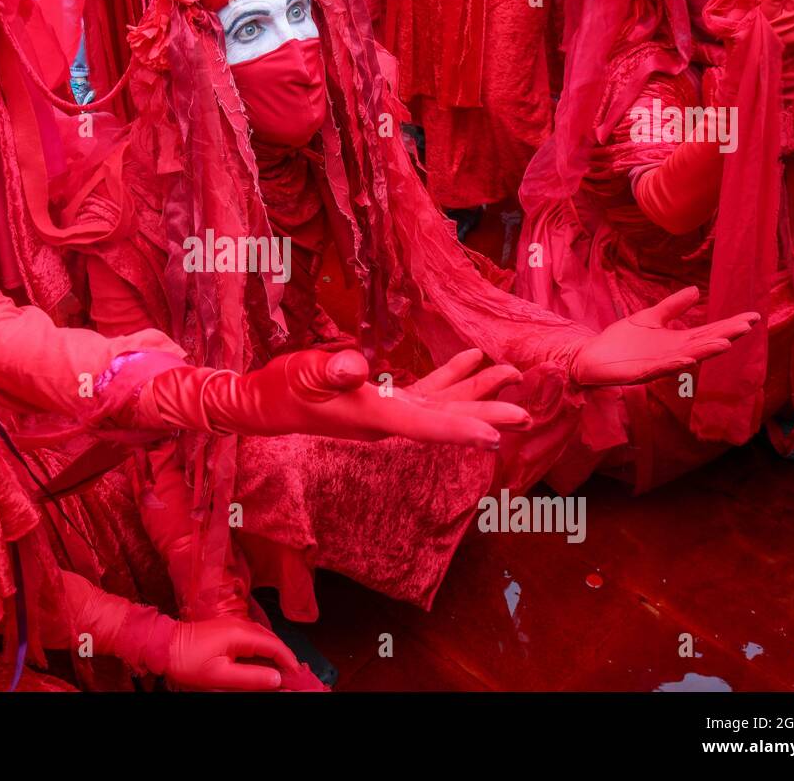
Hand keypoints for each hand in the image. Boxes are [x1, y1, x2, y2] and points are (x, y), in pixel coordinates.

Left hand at [163, 616, 301, 690]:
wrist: (165, 645)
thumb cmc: (189, 661)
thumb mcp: (221, 675)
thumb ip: (252, 677)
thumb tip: (277, 678)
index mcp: (242, 634)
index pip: (276, 646)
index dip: (290, 661)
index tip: (298, 677)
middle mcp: (241, 624)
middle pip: (272, 640)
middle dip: (285, 657)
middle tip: (293, 676)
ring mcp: (234, 624)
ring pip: (263, 637)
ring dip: (274, 653)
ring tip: (281, 671)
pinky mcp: (227, 628)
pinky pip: (253, 637)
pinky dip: (262, 649)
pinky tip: (262, 661)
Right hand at [208, 347, 531, 448]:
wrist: (266, 403)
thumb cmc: (282, 388)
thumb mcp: (302, 373)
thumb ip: (328, 371)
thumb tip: (353, 366)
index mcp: (374, 416)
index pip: (425, 426)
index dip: (461, 429)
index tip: (497, 435)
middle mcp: (389, 420)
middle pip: (445, 420)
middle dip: (485, 413)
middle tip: (526, 413)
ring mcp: (389, 412)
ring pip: (443, 405)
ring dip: (478, 391)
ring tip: (513, 374)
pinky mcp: (384, 401)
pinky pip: (427, 392)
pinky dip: (452, 377)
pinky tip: (472, 360)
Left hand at [571, 286, 759, 385]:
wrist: (591, 356)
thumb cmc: (620, 341)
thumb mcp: (649, 318)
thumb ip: (672, 307)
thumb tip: (696, 290)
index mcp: (676, 341)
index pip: (708, 331)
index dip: (729, 325)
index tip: (752, 316)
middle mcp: (673, 354)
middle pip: (704, 344)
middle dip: (725, 335)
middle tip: (747, 326)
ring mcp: (658, 365)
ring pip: (687, 358)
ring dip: (705, 351)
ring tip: (725, 343)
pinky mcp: (641, 373)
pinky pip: (660, 368)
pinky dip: (674, 363)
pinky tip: (687, 357)